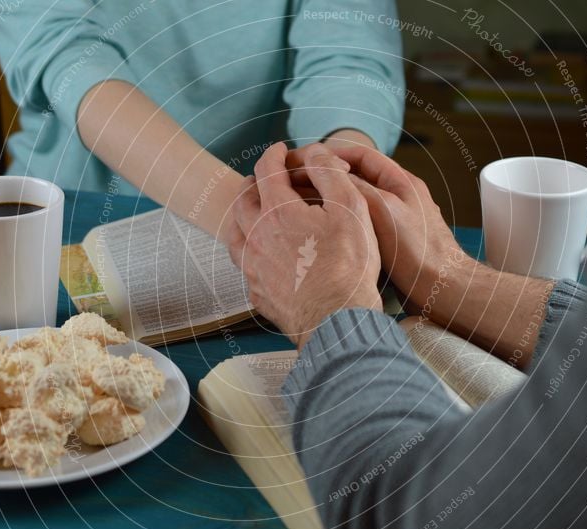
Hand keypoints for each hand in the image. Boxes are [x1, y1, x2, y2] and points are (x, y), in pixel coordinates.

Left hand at [227, 143, 381, 349]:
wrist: (338, 321)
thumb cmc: (348, 265)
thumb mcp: (350, 208)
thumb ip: (329, 172)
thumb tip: (314, 152)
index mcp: (277, 211)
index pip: (267, 169)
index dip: (275, 153)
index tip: (280, 149)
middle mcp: (256, 236)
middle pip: (243, 200)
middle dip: (253, 184)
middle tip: (263, 179)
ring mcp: (253, 267)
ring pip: (236, 233)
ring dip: (244, 217)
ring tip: (255, 214)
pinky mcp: (257, 292)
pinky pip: (245, 265)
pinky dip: (250, 251)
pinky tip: (262, 254)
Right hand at [290, 146, 471, 313]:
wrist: (442, 291)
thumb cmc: (421, 253)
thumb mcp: (384, 210)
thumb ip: (358, 188)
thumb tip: (332, 173)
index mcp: (400, 183)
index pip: (361, 156)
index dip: (331, 156)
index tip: (306, 162)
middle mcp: (397, 200)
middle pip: (355, 180)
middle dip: (327, 181)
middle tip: (298, 186)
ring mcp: (393, 223)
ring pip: (355, 206)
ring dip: (331, 206)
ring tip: (304, 210)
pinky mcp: (389, 247)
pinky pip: (359, 229)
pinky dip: (340, 228)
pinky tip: (324, 236)